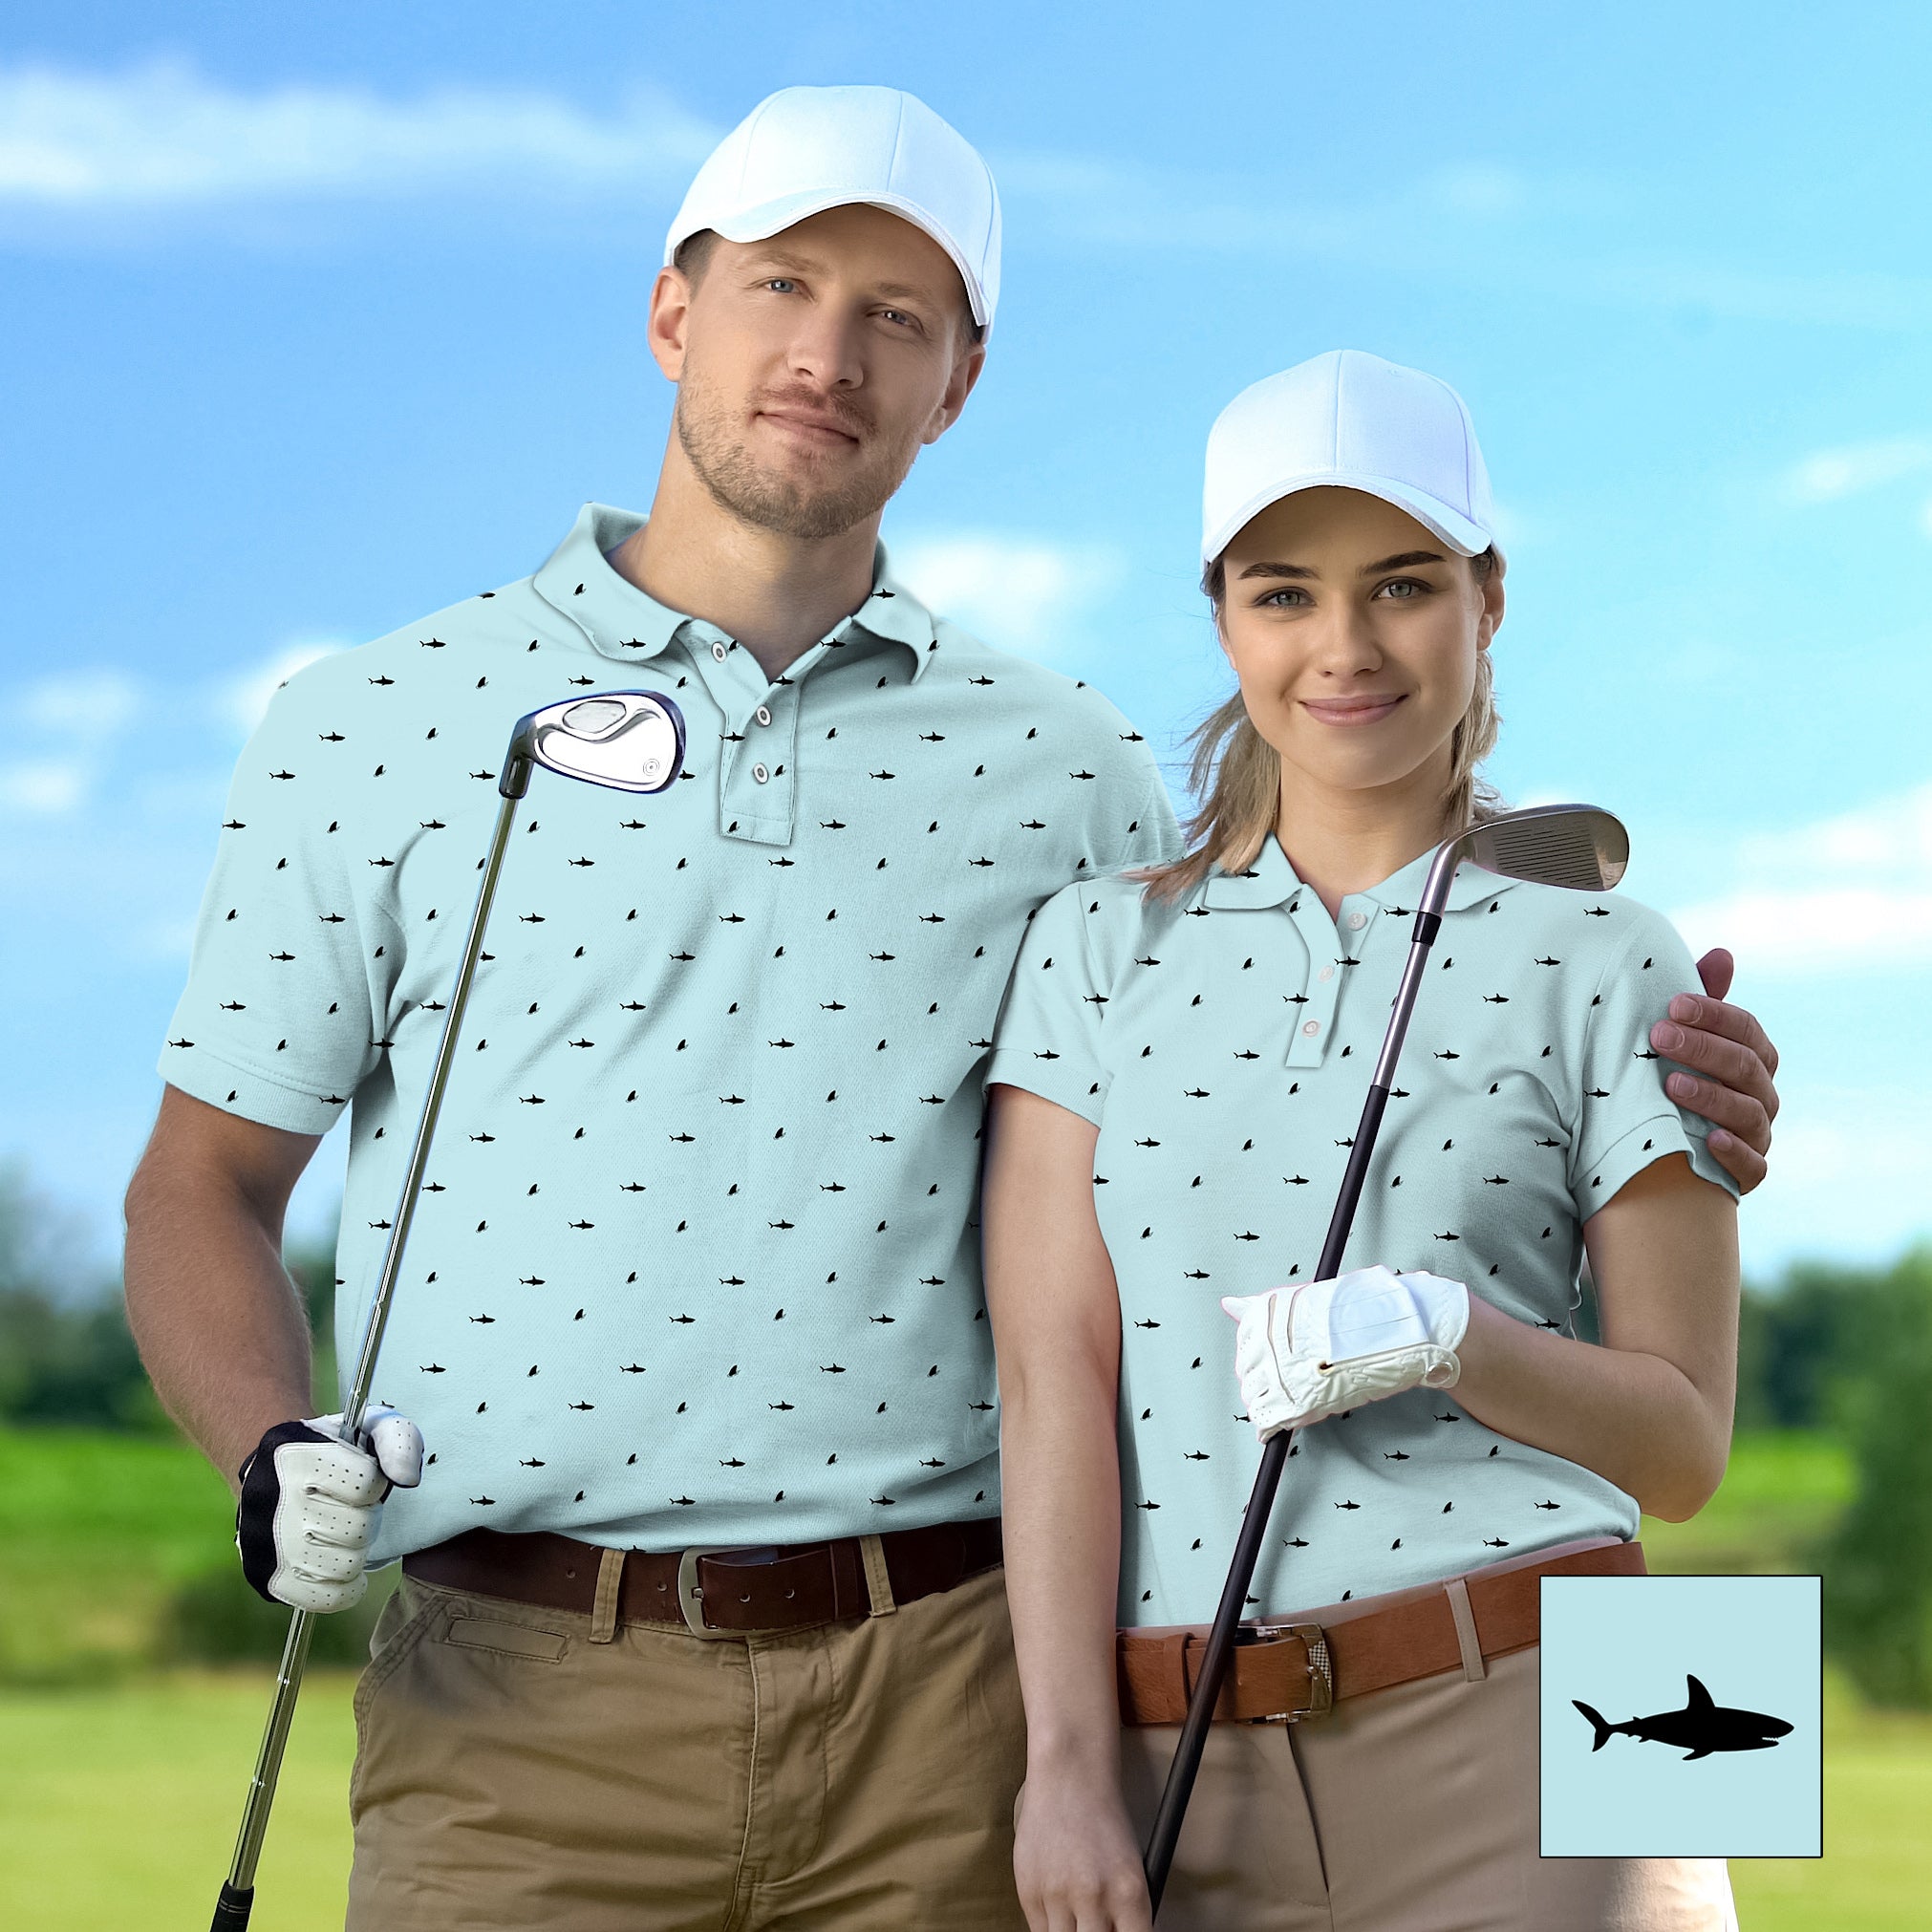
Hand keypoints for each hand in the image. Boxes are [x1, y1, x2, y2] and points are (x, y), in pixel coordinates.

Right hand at [235, 1403, 424, 1611]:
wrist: (271, 1471)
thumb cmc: (332, 1449)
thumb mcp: (368, 1426)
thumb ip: (400, 1440)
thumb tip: (407, 1479)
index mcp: (298, 1456)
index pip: (366, 1484)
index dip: (375, 1483)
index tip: (362, 1479)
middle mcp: (275, 1501)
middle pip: (358, 1529)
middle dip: (366, 1518)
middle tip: (351, 1509)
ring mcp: (266, 1545)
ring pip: (345, 1567)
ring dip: (355, 1552)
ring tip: (343, 1535)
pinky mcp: (267, 1579)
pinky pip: (325, 1599)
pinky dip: (345, 1588)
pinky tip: (341, 1565)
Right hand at [1013, 1770, 1153, 1931]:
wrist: (1068, 1778)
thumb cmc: (1104, 1821)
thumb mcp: (1131, 1867)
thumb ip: (1125, 1912)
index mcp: (1129, 1892)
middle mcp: (1094, 1897)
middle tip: (1096, 1925)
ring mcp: (1058, 1895)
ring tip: (1078, 1916)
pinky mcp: (1028, 1891)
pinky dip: (1052, 1926)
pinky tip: (1060, 1907)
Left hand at [1222, 1265, 1469, 1440]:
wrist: (1400, 1329)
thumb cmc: (1361, 1312)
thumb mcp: (1308, 1301)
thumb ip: (1265, 1309)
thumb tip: (1228, 1303)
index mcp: (1270, 1312)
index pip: (1245, 1343)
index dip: (1258, 1357)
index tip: (1272, 1363)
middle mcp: (1270, 1340)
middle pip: (1246, 1371)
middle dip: (1261, 1381)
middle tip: (1286, 1383)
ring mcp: (1284, 1370)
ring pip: (1255, 1396)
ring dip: (1266, 1403)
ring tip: (1289, 1401)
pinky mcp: (1300, 1400)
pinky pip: (1269, 1419)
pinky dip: (1270, 1426)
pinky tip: (1274, 1428)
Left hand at [1650, 949, 1778, 1193]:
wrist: (1661, 1147)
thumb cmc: (1674, 1076)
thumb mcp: (1682, 1038)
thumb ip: (1702, 1001)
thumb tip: (1722, 954)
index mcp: (1753, 1057)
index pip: (1747, 1029)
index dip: (1714, 1015)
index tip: (1672, 1004)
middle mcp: (1762, 1095)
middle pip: (1745, 1067)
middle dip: (1703, 1049)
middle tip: (1660, 1036)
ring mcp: (1758, 1135)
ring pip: (1748, 1113)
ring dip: (1711, 1097)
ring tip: (1671, 1084)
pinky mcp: (1748, 1174)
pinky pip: (1753, 1166)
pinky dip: (1734, 1153)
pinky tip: (1708, 1139)